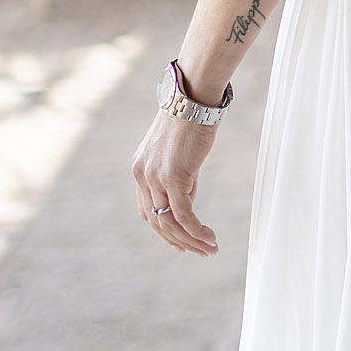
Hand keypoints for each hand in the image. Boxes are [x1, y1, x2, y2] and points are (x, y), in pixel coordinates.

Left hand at [132, 111, 218, 254]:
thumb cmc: (191, 120)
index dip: (164, 230)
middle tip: (199, 251)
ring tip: (209, 248)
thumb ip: (179, 178)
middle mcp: (142, 175)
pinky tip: (209, 237)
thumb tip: (187, 202)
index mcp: (140, 169)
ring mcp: (154, 177)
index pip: (148, 210)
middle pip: (156, 221)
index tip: (181, 242)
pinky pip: (183, 214)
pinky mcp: (172, 176)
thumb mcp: (181, 154)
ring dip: (190, 240)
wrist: (192, 99)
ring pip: (169, 222)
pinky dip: (196, 230)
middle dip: (178, 241)